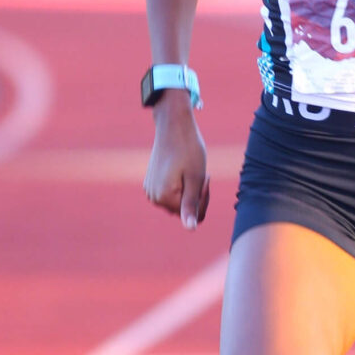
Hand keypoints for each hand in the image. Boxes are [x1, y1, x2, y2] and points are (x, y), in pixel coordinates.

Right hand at [143, 94, 209, 229]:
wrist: (173, 125)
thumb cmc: (188, 149)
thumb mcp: (196, 178)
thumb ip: (192, 205)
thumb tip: (190, 229)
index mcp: (164, 197)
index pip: (193, 216)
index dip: (203, 199)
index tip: (204, 178)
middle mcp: (153, 197)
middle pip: (184, 210)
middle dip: (195, 195)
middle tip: (199, 172)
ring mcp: (150, 190)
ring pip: (178, 201)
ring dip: (188, 189)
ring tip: (189, 168)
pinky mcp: (151, 181)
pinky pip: (171, 192)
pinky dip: (180, 183)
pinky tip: (180, 167)